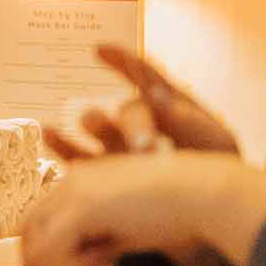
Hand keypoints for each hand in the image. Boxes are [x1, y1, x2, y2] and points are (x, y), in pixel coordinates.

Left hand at [22, 152, 265, 265]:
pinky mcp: (82, 208)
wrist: (208, 193)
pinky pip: (54, 252)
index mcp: (84, 180)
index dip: (42, 252)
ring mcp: (74, 191)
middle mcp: (72, 181)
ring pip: (38, 244)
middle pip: (28, 229)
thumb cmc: (182, 212)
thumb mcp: (131, 230)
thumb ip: (103, 243)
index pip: (41, 217)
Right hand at [43, 46, 240, 160]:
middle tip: (145, 146)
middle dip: (134, 124)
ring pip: (96, 123)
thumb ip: (186, 119)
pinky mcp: (105, 172)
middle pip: (127, 110)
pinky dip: (61, 143)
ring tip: (99, 132)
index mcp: (170, 106)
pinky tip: (50, 133)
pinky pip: (76, 155)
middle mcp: (140, 122)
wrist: (213, 215)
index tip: (99, 50)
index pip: (145, 76)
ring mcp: (119, 146)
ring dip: (96, 123)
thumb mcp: (214, 143)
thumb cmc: (215, 173)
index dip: (122, 60)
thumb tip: (154, 92)